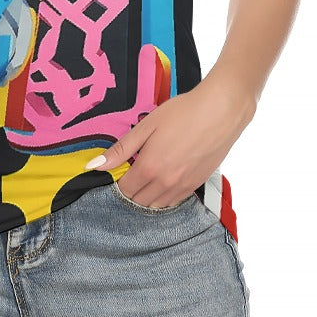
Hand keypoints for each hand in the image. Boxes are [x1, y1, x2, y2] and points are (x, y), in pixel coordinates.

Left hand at [89, 76, 253, 207]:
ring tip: (148, 176)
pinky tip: (164, 180)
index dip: (118, 182)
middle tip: (132, 172)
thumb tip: (94, 165)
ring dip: (147, 196)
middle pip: (139, 201)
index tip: (119, 171)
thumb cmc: (183, 112)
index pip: (124, 190)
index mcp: (149, 167)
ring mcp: (182, 187)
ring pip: (156, 205)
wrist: (221, 111)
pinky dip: (164, 196)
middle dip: (131, 190)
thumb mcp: (147, 125)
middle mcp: (165, 183)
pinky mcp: (196, 185)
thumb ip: (121, 149)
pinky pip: (174, 202)